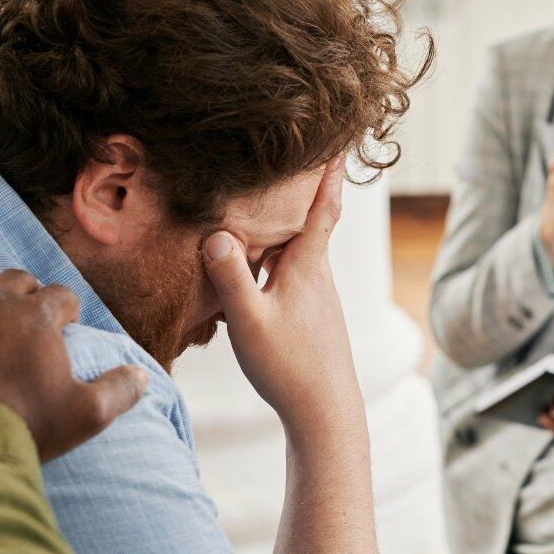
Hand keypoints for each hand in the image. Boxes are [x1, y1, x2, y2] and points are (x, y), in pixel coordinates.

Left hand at [0, 256, 147, 461]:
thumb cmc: (23, 427)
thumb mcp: (86, 415)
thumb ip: (120, 390)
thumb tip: (143, 375)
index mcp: (38, 315)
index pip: (60, 295)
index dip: (64, 310)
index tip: (60, 327)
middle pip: (17, 277)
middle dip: (25, 292)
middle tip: (21, 315)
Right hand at [202, 156, 363, 439]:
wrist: (325, 414)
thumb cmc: (289, 367)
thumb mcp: (249, 321)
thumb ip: (230, 277)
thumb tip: (216, 233)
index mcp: (307, 267)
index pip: (321, 207)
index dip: (327, 172)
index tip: (337, 139)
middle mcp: (317, 276)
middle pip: (308, 222)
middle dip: (299, 191)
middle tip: (289, 156)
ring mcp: (316, 298)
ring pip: (298, 250)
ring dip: (284, 227)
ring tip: (263, 205)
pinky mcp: (311, 317)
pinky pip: (291, 273)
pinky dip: (276, 259)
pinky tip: (255, 268)